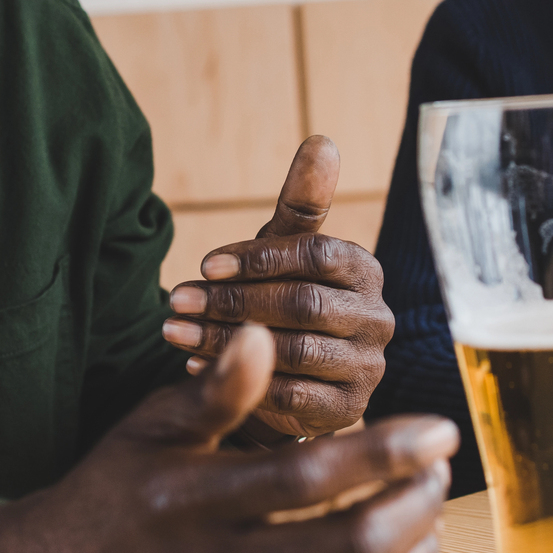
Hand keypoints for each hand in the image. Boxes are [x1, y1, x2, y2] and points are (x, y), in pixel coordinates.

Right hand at [0, 324, 458, 552]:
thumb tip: (264, 335)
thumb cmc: (116, 488)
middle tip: (437, 472)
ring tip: (423, 516)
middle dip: (414, 508)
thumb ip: (217, 390)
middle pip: (347, 551)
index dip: (386, 453)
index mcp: (192, 501)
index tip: (438, 429)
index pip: (310, 478)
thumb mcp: (151, 425)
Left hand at [163, 136, 392, 439]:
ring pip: (294, 349)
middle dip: (233, 301)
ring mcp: (368, 367)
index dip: (258, 258)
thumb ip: (302, 203)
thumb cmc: (283, 300)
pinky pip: (292, 395)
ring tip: (175, 333)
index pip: (317, 254)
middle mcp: (377, 318)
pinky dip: (240, 380)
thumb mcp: (285, 252)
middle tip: (177, 301)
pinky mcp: (347, 411)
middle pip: (303, 303)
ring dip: (225, 341)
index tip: (203, 264)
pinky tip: (196, 368)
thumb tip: (322, 140)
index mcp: (365, 270)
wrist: (287, 379)